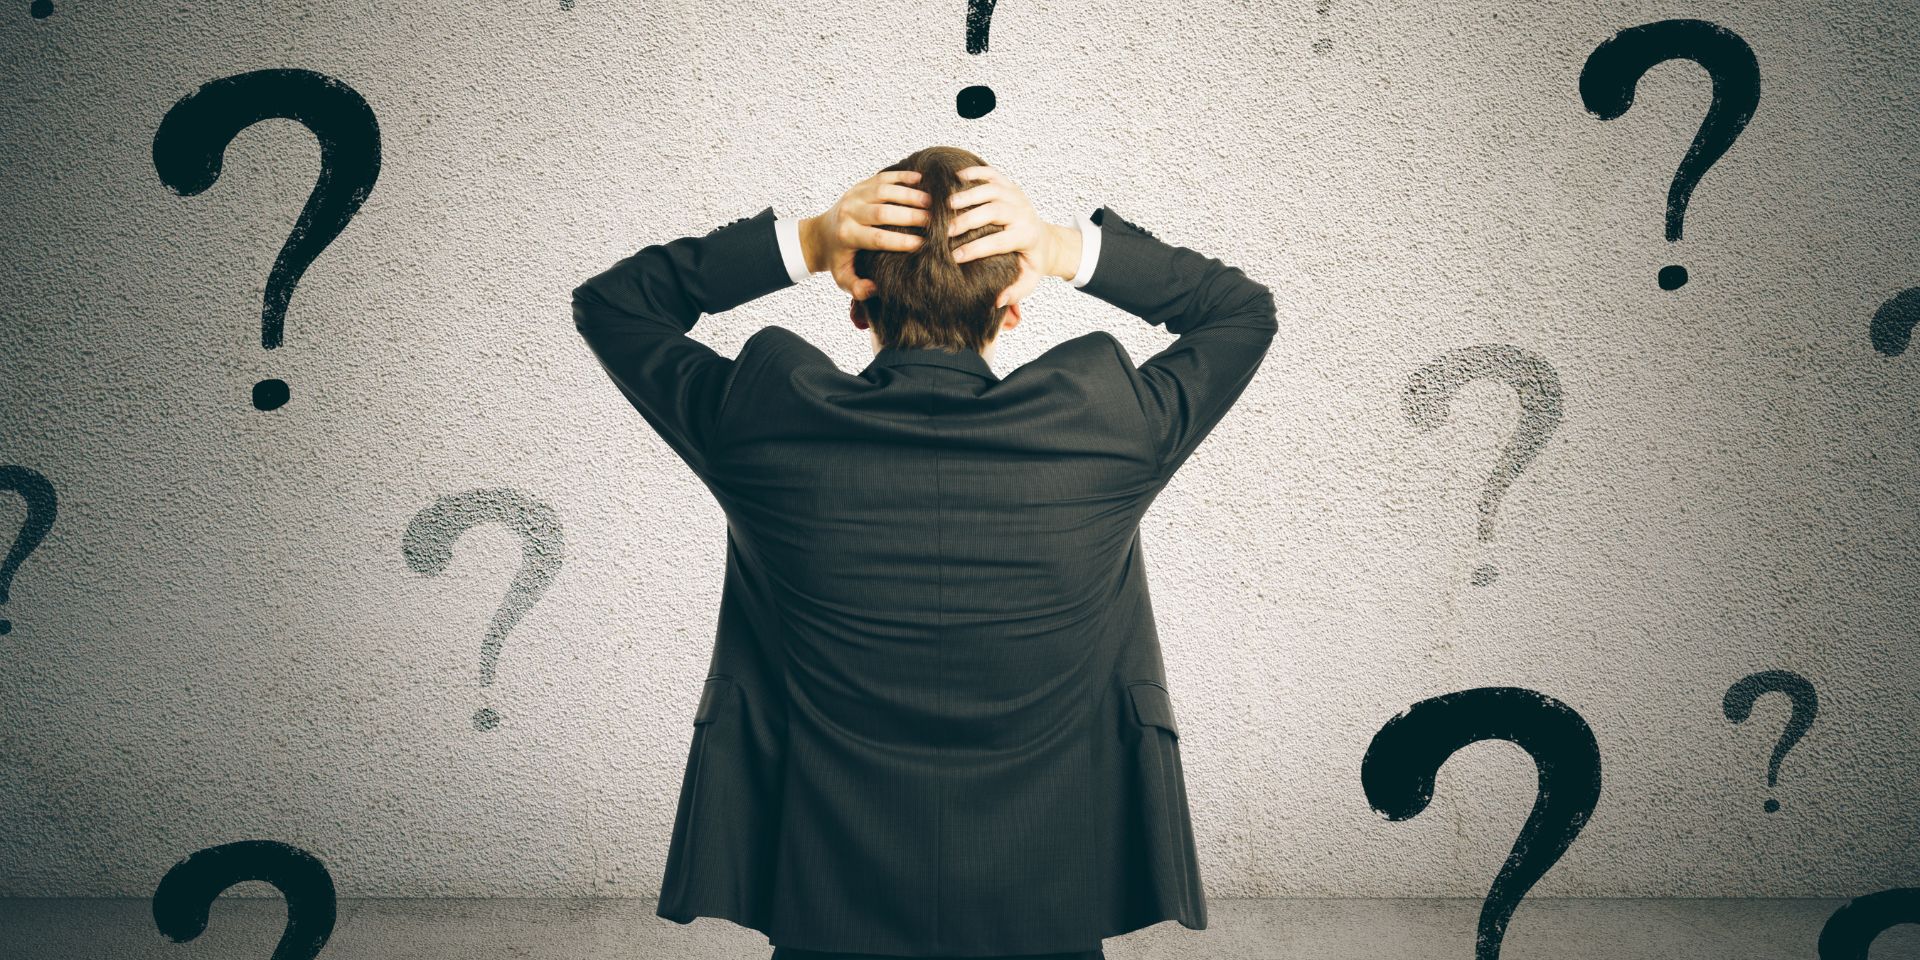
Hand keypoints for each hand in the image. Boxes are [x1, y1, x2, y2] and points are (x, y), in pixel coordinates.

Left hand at [799, 171, 930, 299]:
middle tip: (934, 221)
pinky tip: (922, 179)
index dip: (901, 241)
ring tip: (933, 202)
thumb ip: (857, 289)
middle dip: (911, 216)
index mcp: (847, 235)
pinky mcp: (860, 185)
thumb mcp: (843, 279)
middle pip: (883, 212)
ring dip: (910, 195)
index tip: (924, 244)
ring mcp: (854, 195)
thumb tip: (876, 287)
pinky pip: (883, 177)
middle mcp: (849, 212)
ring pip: (885, 191)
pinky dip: (903, 176)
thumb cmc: (839, 259)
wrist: (821, 234)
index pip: (878, 238)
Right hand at [948, 166, 1079, 307]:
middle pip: (995, 210)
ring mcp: (1016, 196)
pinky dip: (975, 172)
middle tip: (947, 231)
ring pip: (992, 189)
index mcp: (1026, 236)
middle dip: (970, 219)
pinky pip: (992, 174)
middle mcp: (1022, 213)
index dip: (977, 249)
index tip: (956, 257)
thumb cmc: (1032, 261)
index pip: (1000, 241)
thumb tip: (998, 301)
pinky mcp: (1010, 186)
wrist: (1046, 239)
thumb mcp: (1029, 280)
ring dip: (969, 195)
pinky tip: (957, 176)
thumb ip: (1016, 292)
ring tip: (947, 204)